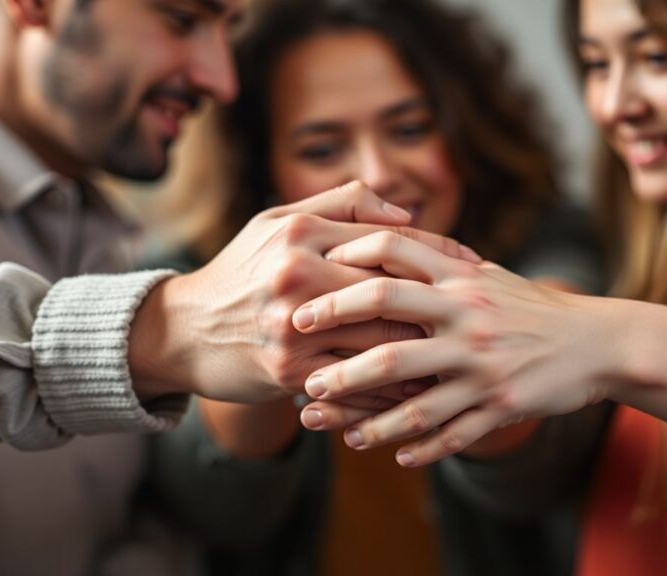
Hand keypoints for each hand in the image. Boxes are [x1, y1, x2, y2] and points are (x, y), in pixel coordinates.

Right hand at [128, 182, 480, 402]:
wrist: (182, 330)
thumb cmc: (239, 271)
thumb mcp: (275, 222)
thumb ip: (340, 204)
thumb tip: (404, 211)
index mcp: (300, 233)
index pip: (388, 239)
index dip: (440, 253)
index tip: (475, 265)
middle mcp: (297, 276)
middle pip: (394, 291)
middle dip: (444, 306)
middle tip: (485, 314)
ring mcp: (294, 327)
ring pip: (382, 341)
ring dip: (429, 353)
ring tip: (465, 355)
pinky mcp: (289, 371)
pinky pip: (356, 384)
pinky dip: (392, 391)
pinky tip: (421, 393)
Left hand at [291, 231, 622, 465]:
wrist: (597, 342)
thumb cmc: (530, 306)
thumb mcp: (486, 274)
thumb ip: (434, 262)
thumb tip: (375, 239)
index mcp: (461, 280)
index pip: (394, 256)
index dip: (347, 264)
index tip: (308, 282)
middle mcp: (468, 319)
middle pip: (389, 330)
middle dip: (337, 345)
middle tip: (298, 361)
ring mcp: (484, 366)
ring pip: (412, 395)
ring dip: (363, 413)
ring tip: (322, 421)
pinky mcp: (502, 404)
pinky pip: (451, 432)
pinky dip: (419, 445)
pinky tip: (391, 454)